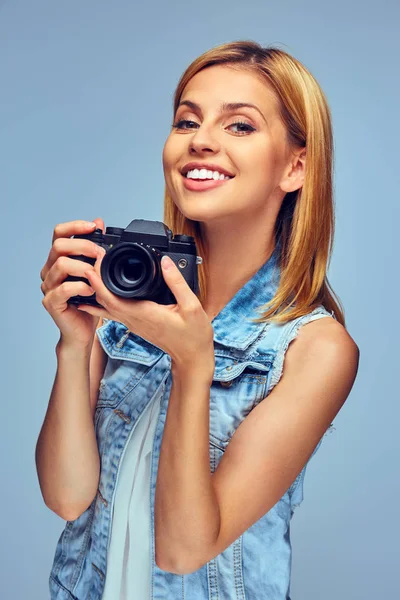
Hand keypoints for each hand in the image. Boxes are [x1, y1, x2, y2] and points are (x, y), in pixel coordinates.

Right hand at [40, 218, 105, 348]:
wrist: (83, 330)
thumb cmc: (89, 301)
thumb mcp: (97, 272)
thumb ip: (95, 249)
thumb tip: (99, 222)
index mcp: (58, 259)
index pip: (59, 233)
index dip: (75, 226)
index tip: (94, 227)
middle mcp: (50, 270)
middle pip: (58, 246)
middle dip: (83, 246)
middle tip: (100, 254)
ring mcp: (48, 286)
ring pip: (60, 265)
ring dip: (84, 267)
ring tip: (97, 275)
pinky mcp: (51, 302)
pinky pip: (63, 289)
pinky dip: (80, 287)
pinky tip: (91, 290)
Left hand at [76, 254, 214, 372]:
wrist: (191, 357)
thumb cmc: (193, 336)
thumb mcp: (192, 306)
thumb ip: (177, 283)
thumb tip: (165, 262)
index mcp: (145, 314)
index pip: (112, 299)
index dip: (98, 283)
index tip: (92, 267)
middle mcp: (135, 320)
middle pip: (104, 302)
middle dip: (94, 282)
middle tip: (91, 262)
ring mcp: (134, 324)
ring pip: (106, 308)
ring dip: (97, 291)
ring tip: (91, 273)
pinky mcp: (136, 324)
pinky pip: (113, 312)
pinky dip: (104, 300)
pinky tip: (98, 293)